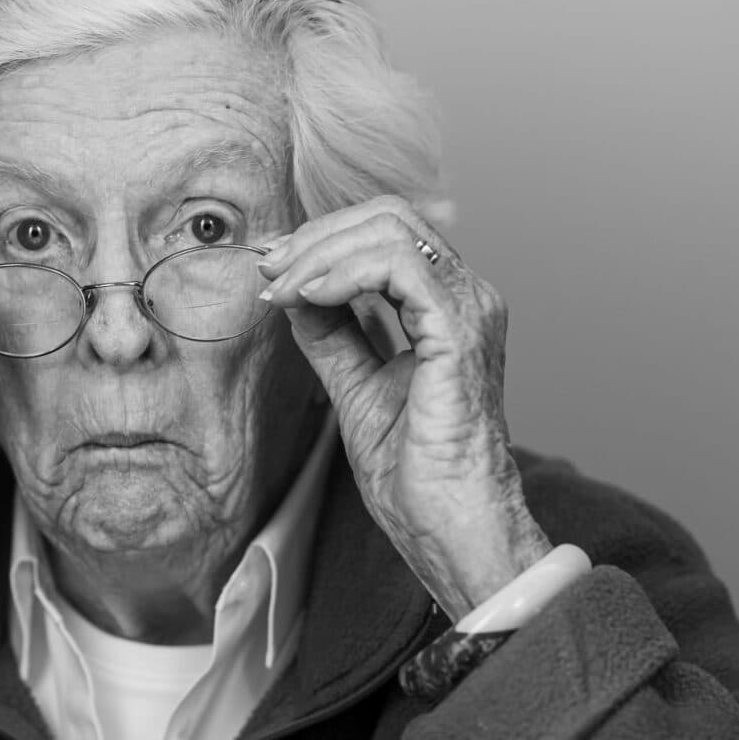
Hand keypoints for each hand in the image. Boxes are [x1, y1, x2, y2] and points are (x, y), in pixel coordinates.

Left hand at [258, 198, 550, 617]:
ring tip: (280, 286)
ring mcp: (470, 308)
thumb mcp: (356, 387)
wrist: (447, 522)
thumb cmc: (416, 473)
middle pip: (390, 216)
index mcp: (448, 308)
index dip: (323, 239)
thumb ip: (331, 335)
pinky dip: (343, 272)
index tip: (270, 266)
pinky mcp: (460, 328)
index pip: (388, 236)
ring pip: (391, 229)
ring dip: (321, 252)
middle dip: (317, 235)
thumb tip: (293, 292)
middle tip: (268, 268)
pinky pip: (398, 265)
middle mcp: (468, 297)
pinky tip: (309, 296)